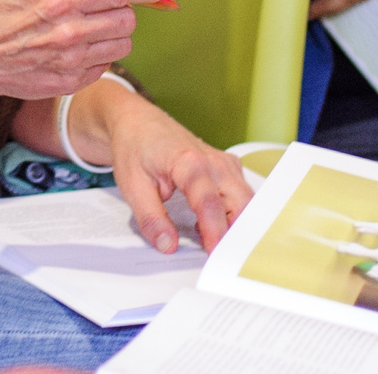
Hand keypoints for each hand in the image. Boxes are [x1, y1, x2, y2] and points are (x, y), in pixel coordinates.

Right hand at [0, 0, 165, 100]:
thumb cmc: (2, 7)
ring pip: (122, 43)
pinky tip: (78, 45)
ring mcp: (71, 61)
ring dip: (114, 31)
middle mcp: (69, 31)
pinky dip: (100, 52)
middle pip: (127, 19)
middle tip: (102, 4)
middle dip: (123, 8)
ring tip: (91, 25)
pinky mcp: (70, 82)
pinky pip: (106, 64)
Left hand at [84, 90, 254, 254]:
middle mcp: (213, 161)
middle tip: (217, 256)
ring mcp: (224, 163)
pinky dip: (234, 213)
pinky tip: (212, 224)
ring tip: (210, 241)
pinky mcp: (227, 167)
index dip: (214, 231)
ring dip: (235, 223)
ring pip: (245, 200)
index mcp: (189, 162)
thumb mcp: (132, 185)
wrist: (137, 122)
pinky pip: (241, 194)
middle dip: (234, 232)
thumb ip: (151, 218)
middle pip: (239, 202)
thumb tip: (166, 244)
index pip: (209, 203)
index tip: (212, 253)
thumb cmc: (135, 147)